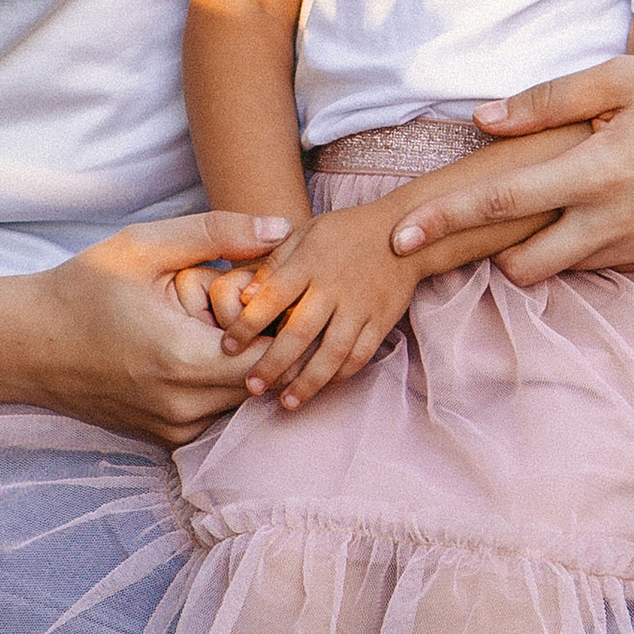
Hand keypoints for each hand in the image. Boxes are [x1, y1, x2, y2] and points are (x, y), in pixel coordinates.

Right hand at [0, 211, 290, 445]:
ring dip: (241, 363)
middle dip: (262, 340)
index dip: (277, 317)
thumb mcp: (146, 246)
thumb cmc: (83, 289)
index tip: (257, 289)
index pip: (276, 352)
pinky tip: (191, 348)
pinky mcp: (167, 440)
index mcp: (185, 361)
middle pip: (265, 378)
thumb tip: (283, 227)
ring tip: (209, 325)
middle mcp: (185, 408)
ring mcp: (175, 431)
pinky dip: (217, 382)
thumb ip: (218, 233)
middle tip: (233, 303)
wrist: (25, 345)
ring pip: (243, 398)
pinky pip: (216, 411)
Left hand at [220, 200, 420, 408]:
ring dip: (307, 382)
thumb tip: (244, 297)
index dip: (246, 325)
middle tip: (251, 386)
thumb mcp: (305, 234)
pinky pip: (361, 355)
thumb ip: (275, 264)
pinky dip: (340, 375)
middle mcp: (334, 287)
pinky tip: (322, 387)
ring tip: (285, 403)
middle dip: (272, 364)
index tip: (228, 346)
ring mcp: (361, 306)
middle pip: (299, 333)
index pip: (271, 297)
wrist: (405, 231)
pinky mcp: (382, 320)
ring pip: (332, 353)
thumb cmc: (345, 232)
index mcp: (309, 263)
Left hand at [385, 36, 633, 283]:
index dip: (443, 222)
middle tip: (478, 222)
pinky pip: (607, 264)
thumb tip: (482, 120)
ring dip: (541, 246)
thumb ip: (545, 102)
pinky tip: (595, 208)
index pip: (500, 204)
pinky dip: (587, 243)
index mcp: (598, 170)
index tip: (397, 238)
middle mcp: (618, 220)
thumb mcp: (618, 76)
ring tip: (543, 206)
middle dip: (492, 251)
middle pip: (524, 265)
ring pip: (564, 269)